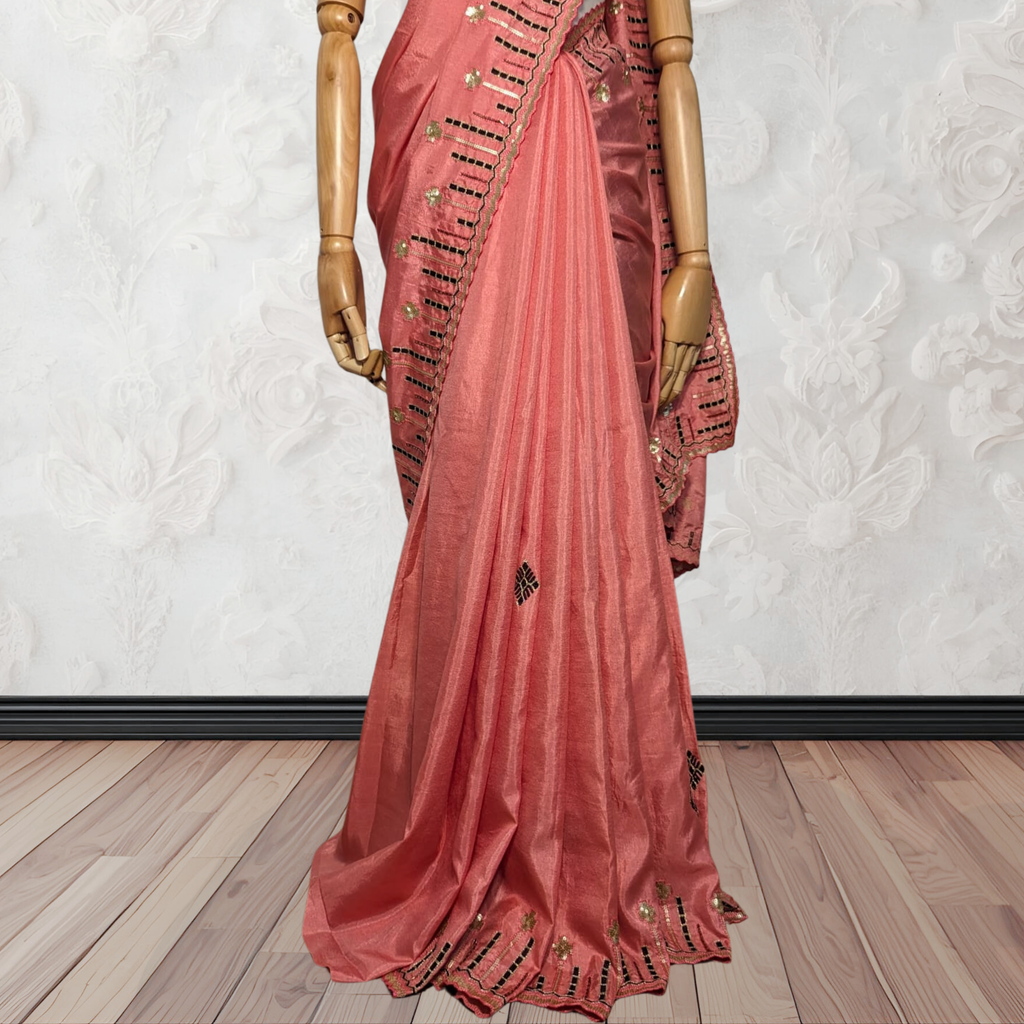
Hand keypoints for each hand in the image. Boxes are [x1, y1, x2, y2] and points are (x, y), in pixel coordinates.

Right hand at [318, 235, 386, 391]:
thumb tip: (362, 357)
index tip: (378, 363)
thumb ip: (355, 330)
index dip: (361, 368)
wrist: (338, 252)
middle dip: (370, 370)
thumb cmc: (338, 275)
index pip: (345, 362)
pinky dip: (376, 350)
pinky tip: (389, 356)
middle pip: (354, 361)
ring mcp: (349, 326)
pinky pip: (366, 340)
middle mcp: (340, 333)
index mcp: (332, 332)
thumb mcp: (347, 304)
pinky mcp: (358, 317)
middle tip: (390, 373)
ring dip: (375, 365)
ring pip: (361, 353)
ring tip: (392, 375)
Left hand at [657, 259, 711, 412]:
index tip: (652, 401)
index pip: (665, 370)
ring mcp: (695, 338)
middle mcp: (687, 341)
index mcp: (674, 336)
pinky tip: (682, 378)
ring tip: (670, 400)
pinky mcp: (699, 333)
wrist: (695, 272)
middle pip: (676, 374)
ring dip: (677, 386)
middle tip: (659, 409)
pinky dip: (686, 371)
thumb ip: (657, 333)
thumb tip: (651, 355)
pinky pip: (692, 358)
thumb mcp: (659, 310)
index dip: (659, 387)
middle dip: (667, 392)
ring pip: (685, 368)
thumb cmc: (672, 287)